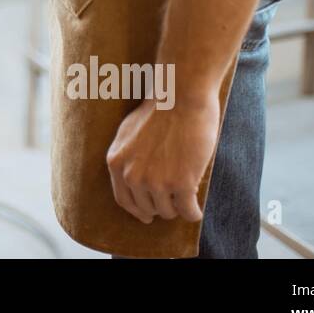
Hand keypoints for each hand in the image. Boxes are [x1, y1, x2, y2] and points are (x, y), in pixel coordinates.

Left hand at [105, 97, 219, 224]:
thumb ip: (128, 156)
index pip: (124, 199)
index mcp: (116, 162)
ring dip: (178, 208)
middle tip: (173, 200)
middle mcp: (132, 175)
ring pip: (168, 211)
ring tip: (186, 198)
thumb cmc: (159, 109)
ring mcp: (156, 182)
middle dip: (161, 206)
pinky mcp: (181, 184)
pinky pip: (188, 211)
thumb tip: (132, 176)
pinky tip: (196, 209)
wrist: (180, 96)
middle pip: (148, 208)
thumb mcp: (129, 132)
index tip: (147, 216)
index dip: (137, 210)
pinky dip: (193, 213)